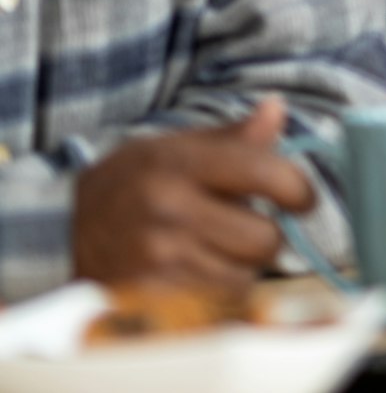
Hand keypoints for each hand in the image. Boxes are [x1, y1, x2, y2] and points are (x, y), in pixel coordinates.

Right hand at [72, 98, 314, 294]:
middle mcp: (167, 208)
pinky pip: (215, 300)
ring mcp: (156, 256)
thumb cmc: (132, 182)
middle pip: (263, 237)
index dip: (298, 188)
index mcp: (178, 162)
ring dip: (243, 265)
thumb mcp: (175, 147)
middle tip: (251, 227)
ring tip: (217, 247)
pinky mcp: (148, 294)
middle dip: (268, 234)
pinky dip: (218, 290)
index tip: (302, 198)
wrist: (61, 229)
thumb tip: (277, 108)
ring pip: (244, 274)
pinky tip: (198, 270)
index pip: (265, 173)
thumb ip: (233, 136)